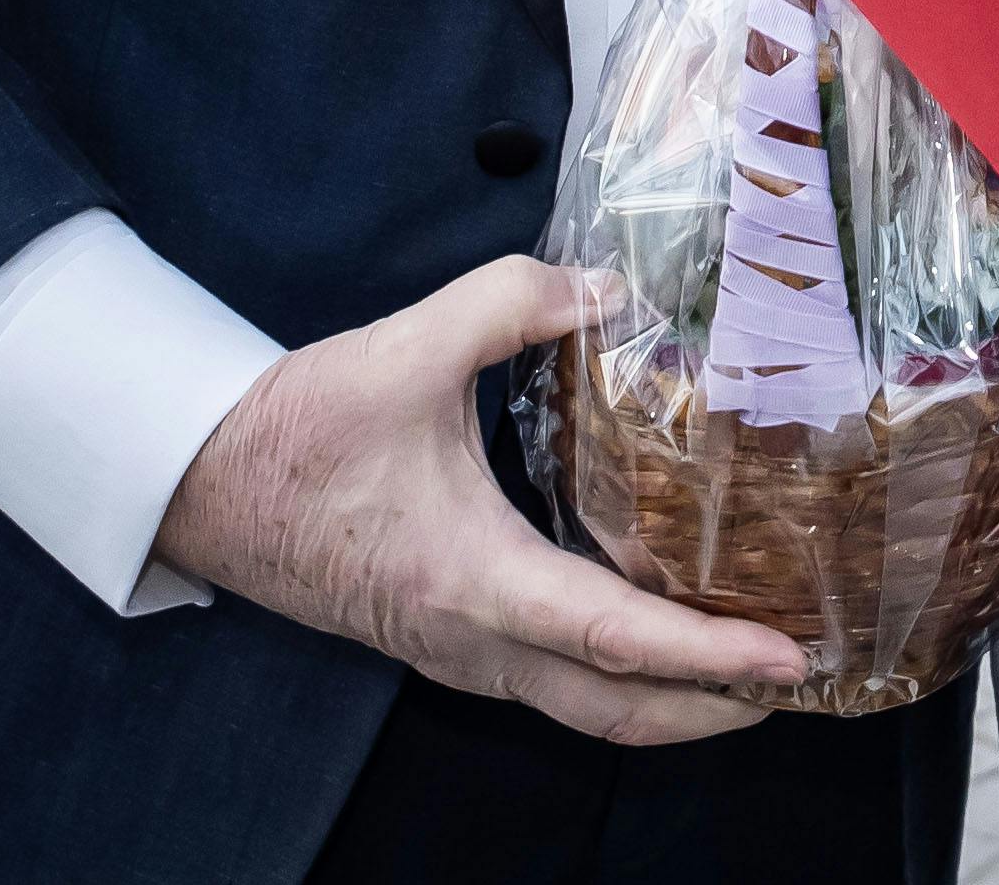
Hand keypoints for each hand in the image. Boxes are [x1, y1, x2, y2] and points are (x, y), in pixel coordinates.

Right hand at [154, 256, 801, 743]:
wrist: (203, 484)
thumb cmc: (296, 432)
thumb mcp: (406, 348)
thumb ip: (513, 300)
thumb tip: (608, 287)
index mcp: (472, 580)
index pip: (611, 638)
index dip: (707, 654)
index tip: (784, 659)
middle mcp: (471, 639)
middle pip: (615, 709)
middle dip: (715, 710)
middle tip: (795, 680)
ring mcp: (456, 652)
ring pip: (581, 707)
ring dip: (670, 701)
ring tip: (746, 664)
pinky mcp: (444, 640)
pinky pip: (550, 681)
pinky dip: (618, 677)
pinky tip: (654, 630)